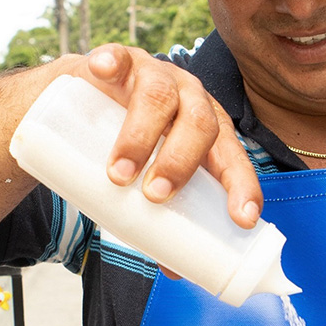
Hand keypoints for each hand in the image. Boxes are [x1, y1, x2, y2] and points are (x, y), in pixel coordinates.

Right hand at [74, 43, 262, 228]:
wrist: (83, 108)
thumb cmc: (128, 150)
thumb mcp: (148, 182)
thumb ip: (162, 217)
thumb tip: (177, 270)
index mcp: (207, 131)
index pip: (232, 158)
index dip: (242, 186)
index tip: (242, 218)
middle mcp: (189, 99)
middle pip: (200, 124)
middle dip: (180, 162)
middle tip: (155, 195)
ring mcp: (155, 75)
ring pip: (160, 95)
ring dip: (141, 136)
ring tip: (118, 173)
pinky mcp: (119, 61)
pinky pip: (118, 56)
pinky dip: (111, 62)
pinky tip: (103, 70)